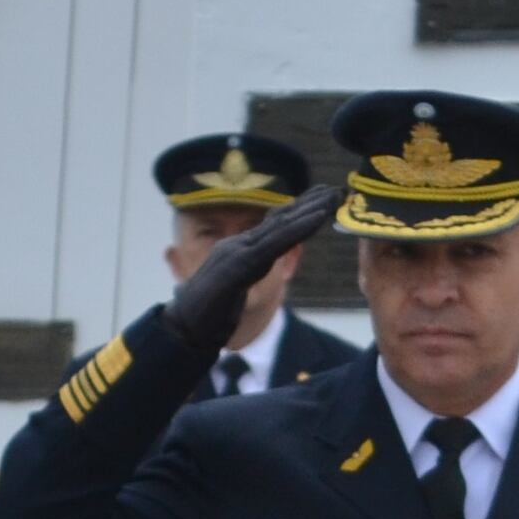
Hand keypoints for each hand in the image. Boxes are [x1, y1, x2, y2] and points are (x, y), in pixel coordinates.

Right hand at [168, 183, 345, 355]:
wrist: (181, 329)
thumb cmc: (204, 318)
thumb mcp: (230, 297)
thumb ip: (239, 284)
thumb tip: (241, 283)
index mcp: (238, 253)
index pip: (272, 228)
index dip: (298, 213)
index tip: (322, 201)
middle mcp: (239, 246)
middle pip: (280, 220)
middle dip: (309, 203)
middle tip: (336, 188)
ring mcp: (239, 253)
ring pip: (281, 226)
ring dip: (311, 210)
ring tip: (334, 196)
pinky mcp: (241, 265)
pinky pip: (276, 243)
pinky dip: (299, 229)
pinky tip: (319, 218)